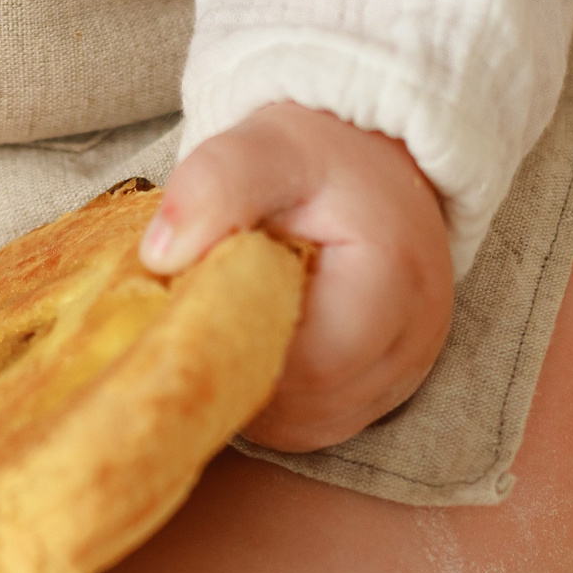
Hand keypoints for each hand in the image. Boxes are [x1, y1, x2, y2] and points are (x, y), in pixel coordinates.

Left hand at [139, 102, 452, 451]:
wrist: (372, 164)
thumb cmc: (319, 159)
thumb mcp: (264, 148)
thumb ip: (214, 186)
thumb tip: (159, 255)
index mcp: (394, 284)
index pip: (306, 366)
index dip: (237, 345)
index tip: (197, 302)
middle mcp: (412, 343)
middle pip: (305, 405)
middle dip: (238, 369)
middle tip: (201, 312)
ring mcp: (403, 376)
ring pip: (306, 424)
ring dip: (252, 388)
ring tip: (229, 322)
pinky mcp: (383, 392)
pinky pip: (314, 424)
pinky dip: (272, 399)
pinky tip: (253, 345)